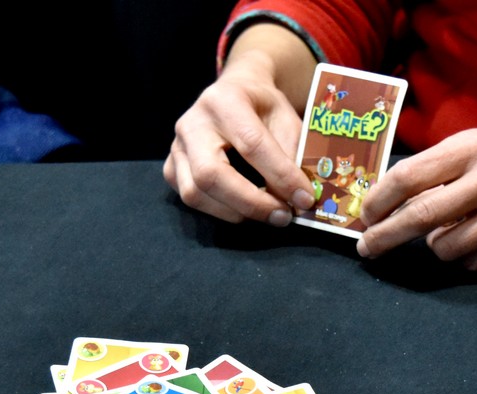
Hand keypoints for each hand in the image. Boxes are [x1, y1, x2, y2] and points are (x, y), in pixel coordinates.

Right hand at [164, 24, 317, 226]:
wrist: (232, 93)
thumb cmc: (261, 107)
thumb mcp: (285, 116)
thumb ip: (291, 152)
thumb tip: (300, 197)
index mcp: (225, 100)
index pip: (252, 144)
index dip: (280, 176)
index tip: (305, 199)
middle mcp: (192, 123)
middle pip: (211, 174)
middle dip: (251, 202)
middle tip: (282, 216)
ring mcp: (176, 147)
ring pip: (195, 192)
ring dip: (236, 211)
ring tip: (268, 214)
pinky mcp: (171, 167)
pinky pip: (190, 198)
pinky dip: (220, 210)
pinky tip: (244, 209)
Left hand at [355, 128, 476, 269]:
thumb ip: (434, 170)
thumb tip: (381, 204)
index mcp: (473, 148)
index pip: (408, 177)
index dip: (378, 202)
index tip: (365, 218)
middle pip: (419, 217)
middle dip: (384, 237)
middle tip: (367, 248)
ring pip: (445, 247)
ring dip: (437, 246)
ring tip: (452, 232)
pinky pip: (473, 264)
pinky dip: (465, 259)